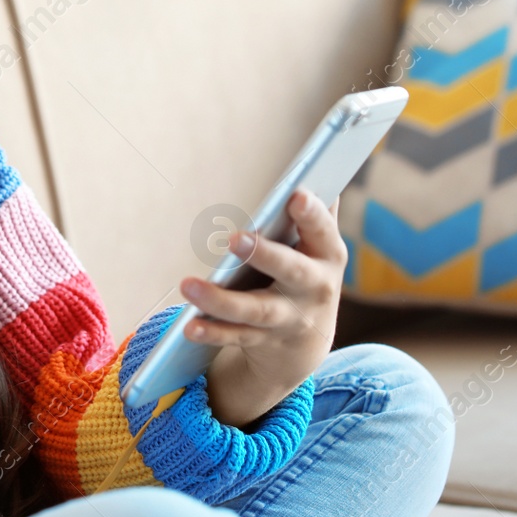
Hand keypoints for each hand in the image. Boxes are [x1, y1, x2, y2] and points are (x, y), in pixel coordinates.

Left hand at [179, 189, 345, 428]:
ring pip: (256, 311)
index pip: (322, 231)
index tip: (295, 195)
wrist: (306, 344)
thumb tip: (321, 172)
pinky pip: (235, 337)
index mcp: (328, 256)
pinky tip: (189, 326)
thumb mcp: (319, 248)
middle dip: (264, 254)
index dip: (311, 214)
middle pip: (290, 271)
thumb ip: (318, 215)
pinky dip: (212, 332)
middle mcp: (314, 289)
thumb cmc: (307, 274)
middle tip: (234, 238)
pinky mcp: (264, 341)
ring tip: (188, 285)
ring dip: (221, 300)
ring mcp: (289, 319)